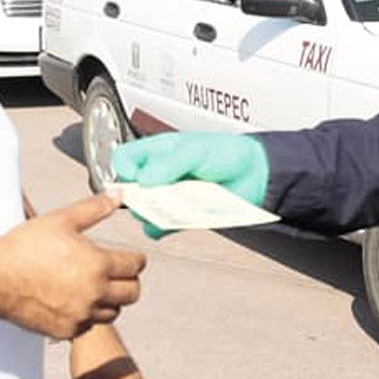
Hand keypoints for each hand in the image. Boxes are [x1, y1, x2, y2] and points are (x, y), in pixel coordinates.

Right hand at [0, 193, 146, 338]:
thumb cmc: (23, 248)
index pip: (136, 265)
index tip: (129, 257)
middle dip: (128, 280)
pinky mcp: (67, 329)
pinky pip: (90, 325)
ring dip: (110, 299)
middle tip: (116, 272)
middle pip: (132, 293)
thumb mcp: (61, 220)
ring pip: (114, 312)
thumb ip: (94, 208)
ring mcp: (81, 314)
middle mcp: (94, 293)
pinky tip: (75, 300)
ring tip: (94, 286)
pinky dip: (88, 314)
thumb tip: (117, 196)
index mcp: (98, 265)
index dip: (135, 259)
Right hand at [111, 133, 268, 237]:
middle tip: (157, 197)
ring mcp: (168, 197)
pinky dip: (163, 228)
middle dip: (140, 197)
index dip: (125, 171)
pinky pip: (161, 227)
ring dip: (154, 213)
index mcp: (157, 152)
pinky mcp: (179, 216)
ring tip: (173, 207)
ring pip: (144, 211)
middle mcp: (159, 175)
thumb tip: (144, 178)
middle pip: (130, 190)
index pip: (124, 160)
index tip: (137, 180)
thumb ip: (169, 163)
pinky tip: (173, 222)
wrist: (254, 174)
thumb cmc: (227, 153)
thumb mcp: (197, 150)